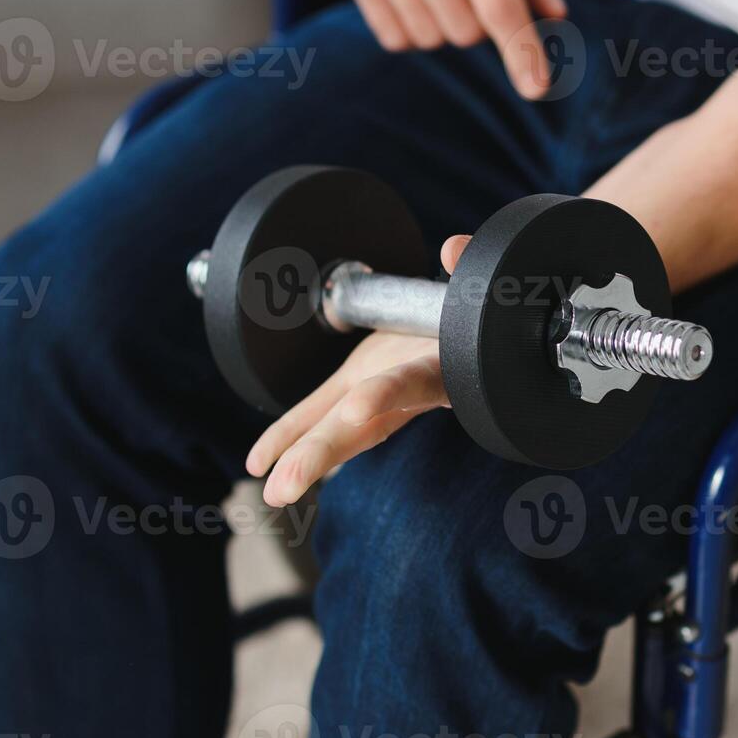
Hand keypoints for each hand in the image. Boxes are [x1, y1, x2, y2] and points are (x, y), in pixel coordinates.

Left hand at [247, 235, 471, 506]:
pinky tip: (260, 461)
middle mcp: (411, 389)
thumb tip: (455, 249)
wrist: (471, 332)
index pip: (413, 380)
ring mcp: (385, 395)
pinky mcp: (360, 388)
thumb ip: (471, 267)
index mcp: (444, 365)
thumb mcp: (477, 291)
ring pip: (343, 429)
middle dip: (325, 449)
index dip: (387, 393)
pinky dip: (291, 435)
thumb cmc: (476, 316)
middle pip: (368, 423)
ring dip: (304, 456)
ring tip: (270, 488)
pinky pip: (321, 414)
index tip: (356, 410)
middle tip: (285, 484)